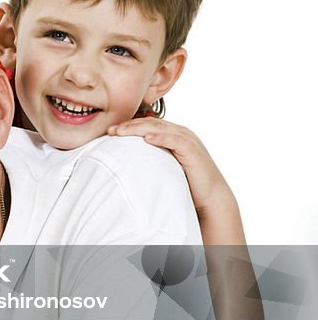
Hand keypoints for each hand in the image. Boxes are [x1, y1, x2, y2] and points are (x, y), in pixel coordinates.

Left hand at [108, 118, 233, 213]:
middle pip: (150, 123)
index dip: (128, 126)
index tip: (109, 131)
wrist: (210, 196)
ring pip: (160, 128)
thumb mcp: (164, 166)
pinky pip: (175, 140)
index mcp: (172, 134)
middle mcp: (180, 133)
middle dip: (129, 125)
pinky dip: (160, 137)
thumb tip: (125, 162)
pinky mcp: (192, 150)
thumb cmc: (186, 182)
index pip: (147, 124)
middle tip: (110, 130)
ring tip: (121, 131)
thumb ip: (150, 159)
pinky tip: (147, 137)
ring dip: (138, 128)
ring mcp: (187, 139)